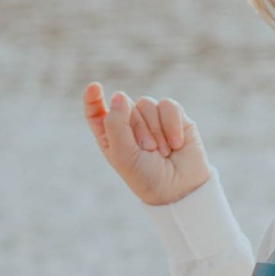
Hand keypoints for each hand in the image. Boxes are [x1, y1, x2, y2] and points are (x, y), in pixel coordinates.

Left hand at [83, 82, 209, 207]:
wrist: (181, 188)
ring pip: (147, 104)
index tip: (94, 87)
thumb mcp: (123, 154)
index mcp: (110, 136)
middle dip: (137, 129)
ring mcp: (152, 119)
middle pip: (125, 106)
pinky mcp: (174, 116)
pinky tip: (176, 143)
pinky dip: (172, 124)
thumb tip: (119, 95)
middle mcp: (129, 124)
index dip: (93, 98)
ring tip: (163, 152)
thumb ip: (116, 124)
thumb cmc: (147, 176)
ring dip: (155, 130)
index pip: (96, 112)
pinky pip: (168, 105)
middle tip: (148, 151)